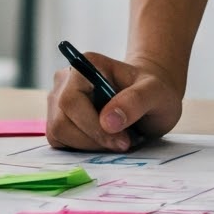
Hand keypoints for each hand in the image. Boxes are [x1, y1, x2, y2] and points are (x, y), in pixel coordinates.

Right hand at [47, 49, 183, 151]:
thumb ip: (134, 102)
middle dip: (93, 140)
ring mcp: (58, 98)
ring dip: (88, 145)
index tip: (123, 141)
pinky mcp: (60, 116)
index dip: (93, 127)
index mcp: (84, 66)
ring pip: (58, 132)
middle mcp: (64, 79)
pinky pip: (59, 139)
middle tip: (123, 143)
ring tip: (115, 139)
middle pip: (61, 121)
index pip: (70, 102)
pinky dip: (81, 147)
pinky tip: (103, 141)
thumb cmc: (154, 90)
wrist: (150, 95)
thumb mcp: (155, 93)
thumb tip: (107, 122)